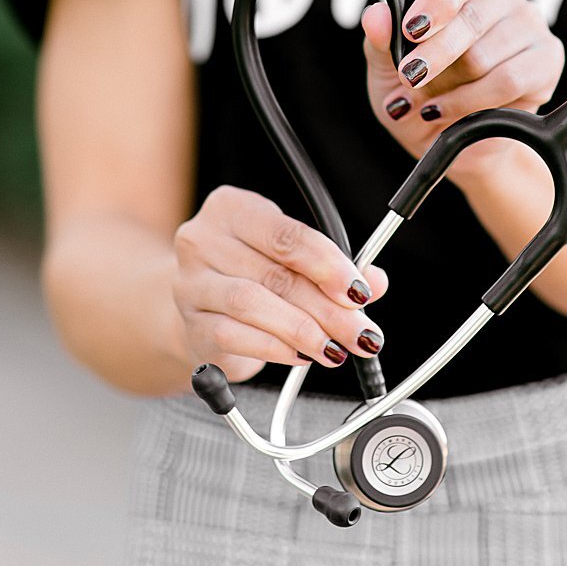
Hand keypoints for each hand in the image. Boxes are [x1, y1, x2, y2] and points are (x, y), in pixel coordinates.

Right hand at [172, 185, 388, 382]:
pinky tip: (302, 356)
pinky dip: (275, 348)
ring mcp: (190, 284)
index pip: (287, 236)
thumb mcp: (293, 256)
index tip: (360, 293)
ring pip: (253, 305)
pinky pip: (235, 337)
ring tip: (335, 348)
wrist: (198, 303)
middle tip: (361, 332)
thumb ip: (335, 266)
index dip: (329, 265)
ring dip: (303, 331)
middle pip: (276, 276)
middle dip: (328, 309)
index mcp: (233, 209)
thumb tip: (375, 282)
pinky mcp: (191, 324)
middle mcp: (203, 241)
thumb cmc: (254, 270)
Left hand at [361, 0, 566, 186]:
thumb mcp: (386, 71)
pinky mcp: (548, 58)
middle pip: (473, 15)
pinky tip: (449, 111)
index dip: (436, 0)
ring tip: (428, 103)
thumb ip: (380, 41)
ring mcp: (530, 22)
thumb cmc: (421, 94)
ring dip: (450, 85)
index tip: (412, 30)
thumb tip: (376, 14)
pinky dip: (472, 101)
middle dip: (437, 52)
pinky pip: (509, 79)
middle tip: (411, 76)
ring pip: (486, 53)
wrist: (456, 143)